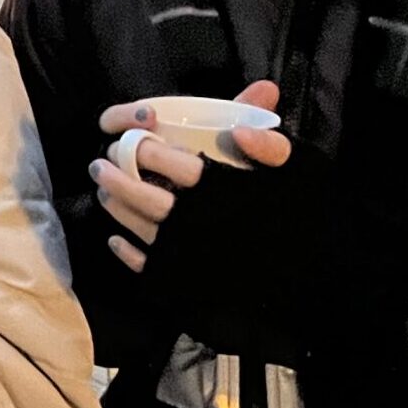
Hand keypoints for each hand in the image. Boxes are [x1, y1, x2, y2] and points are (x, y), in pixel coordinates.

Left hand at [91, 80, 290, 272]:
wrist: (307, 271)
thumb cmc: (296, 211)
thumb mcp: (295, 170)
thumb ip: (271, 145)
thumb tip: (240, 130)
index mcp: (221, 190)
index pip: (175, 166)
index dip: (149, 151)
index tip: (134, 139)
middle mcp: (198, 222)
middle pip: (146, 197)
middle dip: (118, 178)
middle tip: (100, 162)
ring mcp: (187, 252)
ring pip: (141, 227)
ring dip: (117, 206)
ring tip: (103, 190)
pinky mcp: (182, 277)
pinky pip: (146, 265)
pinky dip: (126, 252)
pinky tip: (116, 239)